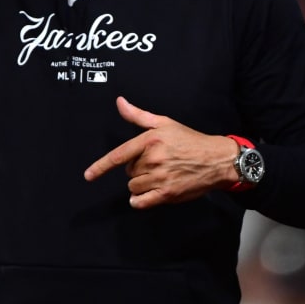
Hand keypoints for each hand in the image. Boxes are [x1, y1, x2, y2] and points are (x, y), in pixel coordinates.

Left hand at [84, 96, 238, 207]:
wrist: (216, 159)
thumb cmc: (189, 140)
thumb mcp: (164, 123)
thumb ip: (138, 115)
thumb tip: (119, 102)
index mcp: (149, 141)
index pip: (119, 155)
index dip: (101, 166)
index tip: (88, 175)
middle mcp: (153, 160)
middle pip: (128, 172)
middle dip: (136, 168)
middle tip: (155, 162)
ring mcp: (160, 178)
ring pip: (134, 186)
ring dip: (140, 183)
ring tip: (157, 175)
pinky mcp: (168, 194)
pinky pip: (142, 201)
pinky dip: (139, 200)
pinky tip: (145, 195)